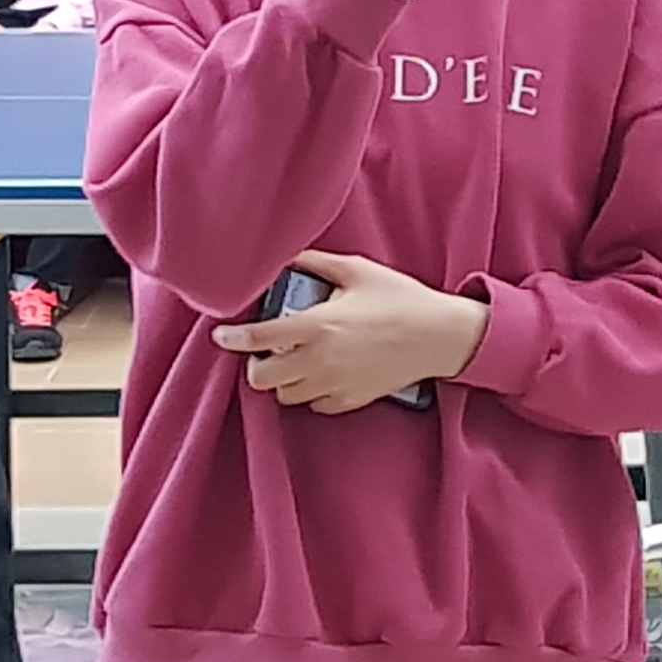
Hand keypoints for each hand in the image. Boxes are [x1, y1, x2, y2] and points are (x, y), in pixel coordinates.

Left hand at [214, 249, 489, 413]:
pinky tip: (320, 372)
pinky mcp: (349, 401)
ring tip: (294, 359)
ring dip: (282, 378)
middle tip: (266, 348)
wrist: (439, 336)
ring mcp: (334, 385)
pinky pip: (313, 405)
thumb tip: (284, 257)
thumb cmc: (400, 299)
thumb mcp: (357, 270)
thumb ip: (315, 263)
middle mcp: (320, 360)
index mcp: (317, 326)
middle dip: (257, 364)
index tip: (221, 335)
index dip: (233, 338)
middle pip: (262, 378)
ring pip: (284, 395)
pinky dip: (308, 391)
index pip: (259, 338)